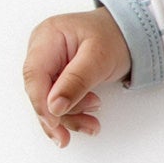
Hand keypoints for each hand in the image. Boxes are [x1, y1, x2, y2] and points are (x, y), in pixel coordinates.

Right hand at [23, 8, 133, 145]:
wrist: (129, 33)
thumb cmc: (115, 38)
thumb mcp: (99, 58)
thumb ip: (76, 81)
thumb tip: (54, 106)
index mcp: (47, 37)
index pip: (34, 75)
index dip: (41, 103)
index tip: (55, 123)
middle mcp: (42, 51)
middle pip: (39, 91)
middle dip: (60, 114)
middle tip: (84, 128)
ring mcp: (48, 65)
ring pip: (48, 100)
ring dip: (70, 117)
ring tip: (93, 123)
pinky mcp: (57, 78)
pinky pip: (58, 101)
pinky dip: (73, 113)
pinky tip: (88, 121)